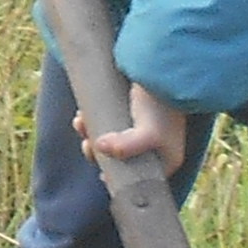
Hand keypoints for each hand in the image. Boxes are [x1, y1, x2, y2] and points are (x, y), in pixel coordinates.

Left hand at [72, 78, 192, 175]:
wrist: (162, 65)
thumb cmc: (163, 103)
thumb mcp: (150, 132)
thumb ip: (129, 146)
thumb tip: (100, 146)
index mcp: (167, 160)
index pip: (141, 181)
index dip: (119, 180)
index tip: (102, 174)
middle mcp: (154, 147)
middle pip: (120, 162)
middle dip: (98, 154)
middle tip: (87, 144)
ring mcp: (140, 129)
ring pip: (110, 141)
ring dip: (90, 135)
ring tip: (81, 124)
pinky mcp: (128, 111)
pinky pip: (106, 122)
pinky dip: (92, 120)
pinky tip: (82, 115)